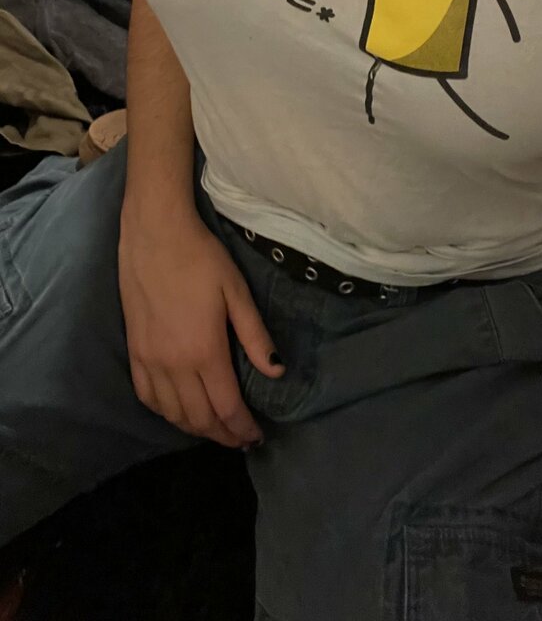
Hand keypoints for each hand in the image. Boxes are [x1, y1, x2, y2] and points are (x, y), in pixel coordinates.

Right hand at [119, 209, 284, 447]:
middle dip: (223, 434)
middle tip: (241, 439)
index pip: (226, 407)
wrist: (155, 234)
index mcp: (204, 351)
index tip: (257, 436)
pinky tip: (178, 412)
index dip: (243, 428)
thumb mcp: (236, 292)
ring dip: (195, 428)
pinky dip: (165, 413)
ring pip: (172, 413)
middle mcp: (174, 365)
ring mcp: (149, 360)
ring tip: (215, 429)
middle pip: (200, 417)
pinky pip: (147, 396)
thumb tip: (276, 372)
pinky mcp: (133, 351)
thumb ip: (255, 336)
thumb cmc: (201, 258)